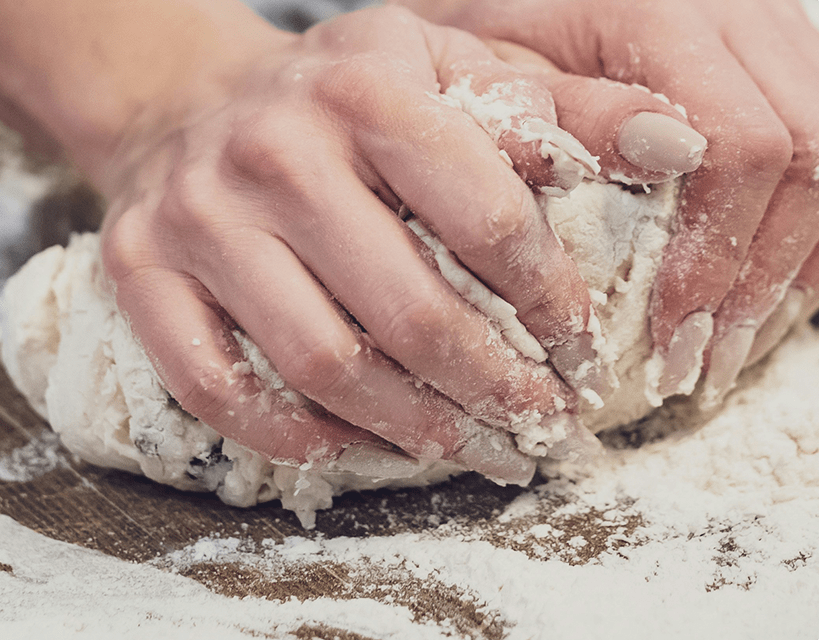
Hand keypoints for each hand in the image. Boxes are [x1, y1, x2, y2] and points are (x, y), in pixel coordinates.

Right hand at [99, 6, 700, 476]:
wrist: (190, 98)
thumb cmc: (337, 96)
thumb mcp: (447, 69)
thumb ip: (560, 108)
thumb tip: (677, 148)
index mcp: (366, 91)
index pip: (486, 218)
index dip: (550, 303)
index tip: (580, 350)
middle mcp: (273, 152)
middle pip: (407, 312)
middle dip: (492, 387)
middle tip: (535, 423)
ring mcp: (198, 218)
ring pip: (319, 363)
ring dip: (406, 426)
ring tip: (462, 446)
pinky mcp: (141, 273)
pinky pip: (217, 387)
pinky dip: (293, 434)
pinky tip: (348, 442)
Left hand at [396, 0, 818, 405]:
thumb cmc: (495, 35)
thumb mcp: (498, 72)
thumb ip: (566, 118)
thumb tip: (658, 166)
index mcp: (662, 13)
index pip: (741, 146)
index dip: (716, 254)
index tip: (673, 334)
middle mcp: (740, 11)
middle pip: (814, 151)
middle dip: (764, 275)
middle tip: (706, 359)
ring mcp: (773, 27)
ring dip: (801, 262)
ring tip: (734, 339)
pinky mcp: (784, 53)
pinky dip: (816, 228)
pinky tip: (767, 284)